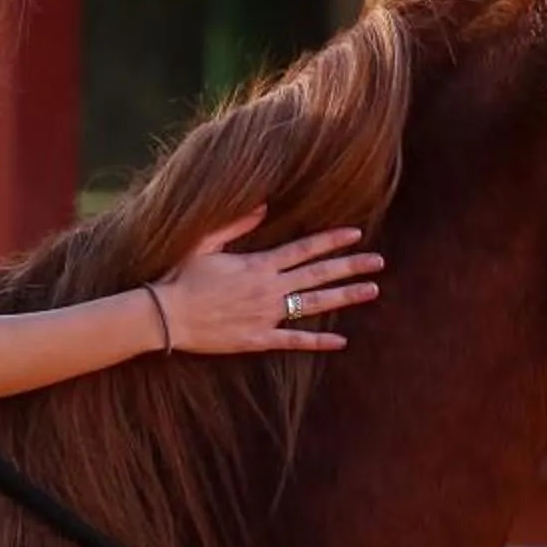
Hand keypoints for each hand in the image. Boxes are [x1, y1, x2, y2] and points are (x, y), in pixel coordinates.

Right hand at [149, 209, 383, 354]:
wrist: (167, 315)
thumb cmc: (181, 277)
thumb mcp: (205, 242)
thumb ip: (235, 223)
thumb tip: (263, 204)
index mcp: (259, 265)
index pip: (304, 249)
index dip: (332, 240)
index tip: (356, 234)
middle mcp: (269, 289)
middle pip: (318, 275)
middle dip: (351, 266)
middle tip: (379, 262)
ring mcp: (266, 316)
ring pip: (314, 305)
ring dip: (344, 297)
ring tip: (372, 291)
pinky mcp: (258, 339)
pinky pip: (294, 342)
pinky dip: (318, 342)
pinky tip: (341, 341)